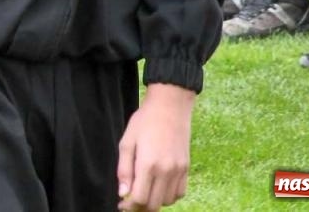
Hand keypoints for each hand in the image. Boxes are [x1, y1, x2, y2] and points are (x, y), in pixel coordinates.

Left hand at [117, 83, 194, 210]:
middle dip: (141, 207)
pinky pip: (179, 193)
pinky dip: (169, 195)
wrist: (170, 108)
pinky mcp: (186, 168)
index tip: (122, 204)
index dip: (129, 206)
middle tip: (131, 201)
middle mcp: (166, 171)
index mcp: (148, 164)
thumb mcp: (126, 142)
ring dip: (155, 201)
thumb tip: (123, 193)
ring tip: (145, 191)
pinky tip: (159, 187)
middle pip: (154, 204)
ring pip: (167, 201)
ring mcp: (178, 171)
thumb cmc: (144, 122)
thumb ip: (124, 170)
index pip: (140, 199)